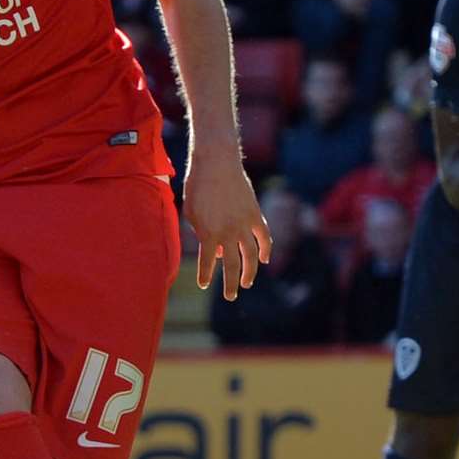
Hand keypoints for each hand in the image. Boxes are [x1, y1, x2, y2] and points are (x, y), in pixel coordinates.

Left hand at [185, 147, 271, 299]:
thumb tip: (214, 250)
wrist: (216, 163)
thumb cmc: (197, 186)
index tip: (204, 284)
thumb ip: (201, 233)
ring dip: (250, 272)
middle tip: (231, 295)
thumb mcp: (191, 213)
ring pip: (251, 256)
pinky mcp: (255, 214)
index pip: (207, 264)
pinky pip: (264, 237)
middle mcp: (229, 233)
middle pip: (233, 266)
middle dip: (232, 284)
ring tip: (247, 283)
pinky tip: (264, 260)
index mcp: (209, 234)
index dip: (206, 276)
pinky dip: (266, 249)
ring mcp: (244, 225)